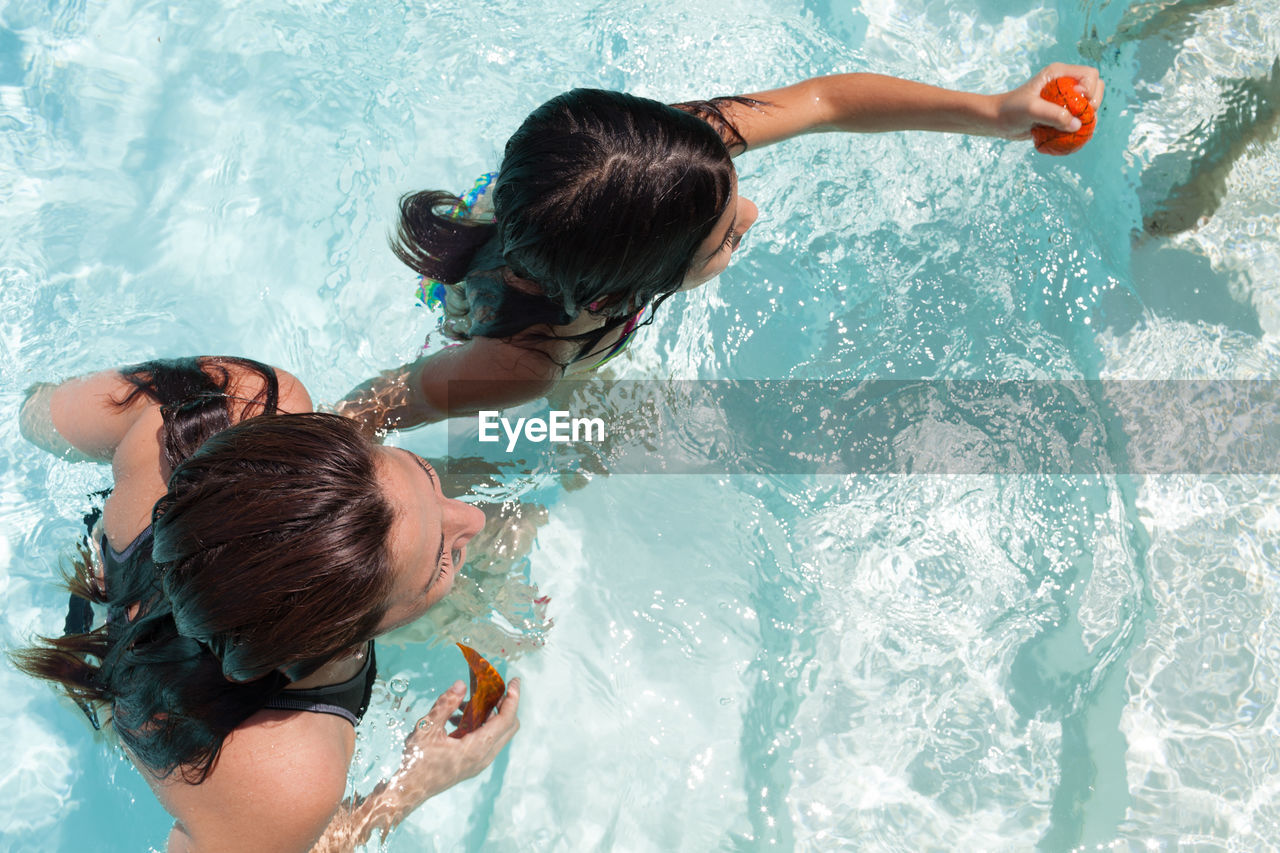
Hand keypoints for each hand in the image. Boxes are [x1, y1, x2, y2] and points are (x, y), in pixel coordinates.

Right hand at [394, 678, 520, 804]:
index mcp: (477, 748)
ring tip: (463, 704)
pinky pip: (486, 741)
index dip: (513, 698)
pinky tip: (455, 719)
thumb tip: (461, 685)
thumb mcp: (427, 728)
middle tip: (490, 689)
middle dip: (504, 705)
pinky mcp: (473, 764)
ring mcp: (480, 762)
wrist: (409, 790)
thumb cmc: (416, 760)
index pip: (506, 719)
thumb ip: (445, 705)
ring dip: (488, 715)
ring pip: (497, 733)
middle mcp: (484, 757)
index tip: (515, 681)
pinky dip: (479, 726)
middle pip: (508, 726)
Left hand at [992, 63, 1104, 139]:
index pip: (1090, 75)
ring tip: (1074, 130)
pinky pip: (1079, 118)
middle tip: (1079, 118)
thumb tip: (1077, 125)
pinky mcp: (1061, 113)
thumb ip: (1054, 115)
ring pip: (1089, 106)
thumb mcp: (1031, 110)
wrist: (997, 121)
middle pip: (1096, 89)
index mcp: (1059, 73)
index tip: (1078, 102)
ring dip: (1087, 118)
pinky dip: (1079, 128)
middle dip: (1093, 104)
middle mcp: (1065, 83)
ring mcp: (1064, 98)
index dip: (1091, 89)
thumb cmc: (1010, 111)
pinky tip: (1069, 137)